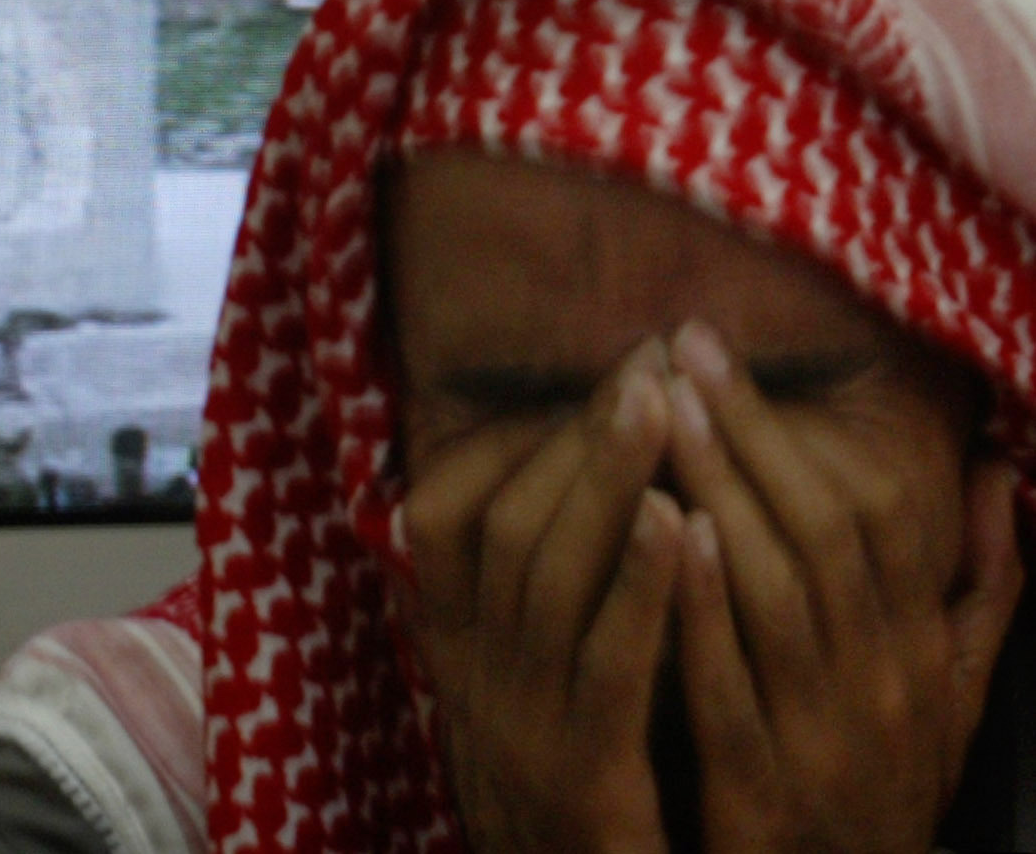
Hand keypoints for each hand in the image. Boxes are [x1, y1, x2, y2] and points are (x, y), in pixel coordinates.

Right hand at [404, 341, 681, 853]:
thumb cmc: (568, 774)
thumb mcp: (521, 673)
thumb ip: (524, 585)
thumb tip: (550, 466)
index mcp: (451, 641)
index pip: (450, 512)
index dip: (519, 438)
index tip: (594, 375)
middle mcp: (472, 673)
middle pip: (510, 524)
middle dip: (580, 433)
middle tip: (648, 357)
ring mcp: (521, 722)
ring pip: (548, 577)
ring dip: (604, 481)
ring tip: (658, 404)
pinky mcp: (584, 774)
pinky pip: (607, 666)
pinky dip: (640, 588)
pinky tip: (681, 523)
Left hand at [664, 323, 1022, 853]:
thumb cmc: (883, 788)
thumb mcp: (952, 696)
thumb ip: (979, 590)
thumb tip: (1001, 474)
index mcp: (911, 652)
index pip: (860, 514)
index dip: (788, 427)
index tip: (716, 350)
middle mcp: (877, 684)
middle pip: (815, 534)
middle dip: (746, 432)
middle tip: (682, 346)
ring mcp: (823, 737)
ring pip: (776, 593)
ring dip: (722, 492)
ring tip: (665, 409)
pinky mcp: (763, 791)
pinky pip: (731, 686)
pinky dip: (703, 607)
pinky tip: (669, 534)